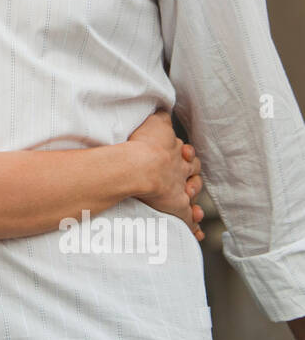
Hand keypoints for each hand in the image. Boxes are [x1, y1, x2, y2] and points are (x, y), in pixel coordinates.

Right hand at [127, 110, 204, 238]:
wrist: (141, 167)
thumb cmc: (144, 144)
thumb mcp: (154, 122)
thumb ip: (160, 116)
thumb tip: (164, 108)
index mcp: (176, 150)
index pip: (185, 152)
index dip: (185, 154)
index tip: (184, 153)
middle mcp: (181, 169)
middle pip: (193, 171)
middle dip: (192, 174)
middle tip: (186, 177)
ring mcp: (180, 190)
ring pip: (191, 194)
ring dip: (192, 197)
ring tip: (192, 203)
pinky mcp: (177, 208)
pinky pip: (188, 219)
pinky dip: (193, 225)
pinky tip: (197, 232)